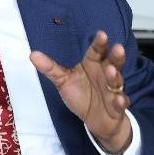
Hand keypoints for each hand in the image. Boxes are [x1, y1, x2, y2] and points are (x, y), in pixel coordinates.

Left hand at [30, 30, 131, 153]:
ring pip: (116, 82)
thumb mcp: (64, 81)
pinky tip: (119, 100)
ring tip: (111, 71)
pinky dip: (120, 102)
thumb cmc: (82, 95)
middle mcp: (105, 75)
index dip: (99, 43)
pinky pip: (120, 104)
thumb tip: (33, 54)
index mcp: (93, 65)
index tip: (102, 34)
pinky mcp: (117, 108)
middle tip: (118, 48)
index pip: (97, 51)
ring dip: (115, 77)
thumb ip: (51, 68)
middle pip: (112, 62)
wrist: (96, 120)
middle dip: (115, 56)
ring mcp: (113, 91)